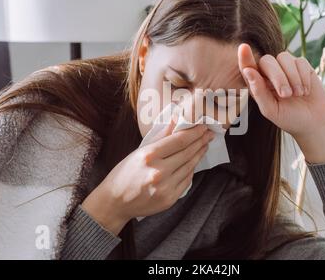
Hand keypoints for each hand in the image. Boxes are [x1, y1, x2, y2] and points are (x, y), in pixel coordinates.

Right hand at [82, 114, 214, 234]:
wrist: (115, 203)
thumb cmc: (124, 174)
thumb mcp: (138, 152)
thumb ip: (159, 138)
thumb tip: (175, 121)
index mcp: (149, 156)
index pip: (178, 141)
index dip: (194, 133)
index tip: (202, 127)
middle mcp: (158, 172)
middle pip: (187, 153)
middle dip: (200, 141)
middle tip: (209, 134)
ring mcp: (165, 187)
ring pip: (189, 166)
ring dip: (198, 155)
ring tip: (204, 145)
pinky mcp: (170, 199)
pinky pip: (186, 180)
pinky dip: (191, 169)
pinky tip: (193, 162)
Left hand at [237, 44, 324, 163]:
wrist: (311, 122)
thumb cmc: (287, 117)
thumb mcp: (270, 110)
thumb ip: (258, 92)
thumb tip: (248, 71)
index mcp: (258, 83)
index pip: (248, 66)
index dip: (245, 57)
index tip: (243, 47)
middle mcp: (270, 72)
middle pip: (267, 60)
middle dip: (277, 77)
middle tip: (286, 95)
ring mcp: (286, 67)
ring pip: (284, 58)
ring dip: (292, 77)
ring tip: (297, 94)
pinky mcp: (302, 66)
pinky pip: (300, 62)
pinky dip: (303, 77)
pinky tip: (305, 91)